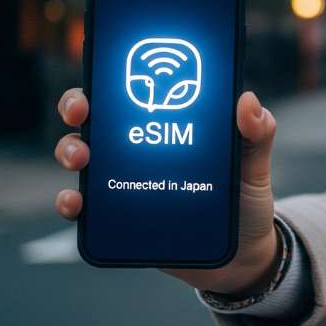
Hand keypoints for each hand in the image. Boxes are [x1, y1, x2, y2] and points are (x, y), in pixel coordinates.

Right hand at [53, 88, 280, 295]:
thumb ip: (257, 133)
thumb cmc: (245, 198)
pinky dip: (70, 202)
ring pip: (80, 157)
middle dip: (75, 106)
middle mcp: (138, 149)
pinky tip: (75, 202)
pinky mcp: (118, 218)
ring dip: (68, 150)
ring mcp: (124, 182)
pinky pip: (84, 208)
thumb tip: (248, 101)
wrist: (242, 254)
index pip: (131, 91)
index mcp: (168, 124)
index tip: (105, 72)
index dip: (109, 76)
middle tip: (81, 112)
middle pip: (93, 118)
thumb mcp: (253, 163)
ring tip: (81, 159)